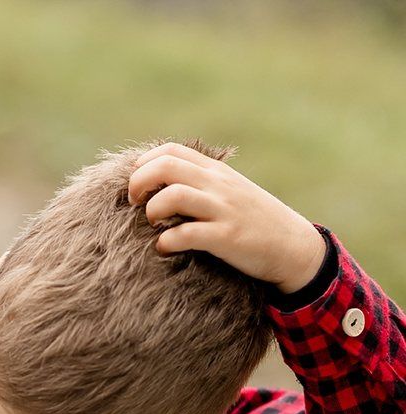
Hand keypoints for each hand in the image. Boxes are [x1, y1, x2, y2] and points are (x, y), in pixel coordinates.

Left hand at [128, 142, 326, 293]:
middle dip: (139, 183)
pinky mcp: (227, 237)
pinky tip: (165, 248)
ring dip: (152, 211)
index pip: (172, 151)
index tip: (137, 186)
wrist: (292, 246)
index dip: (145, 163)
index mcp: (216, 172)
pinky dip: (166, 242)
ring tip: (153, 225)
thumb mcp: (230, 192)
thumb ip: (202, 184)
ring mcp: (223, 210)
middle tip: (134, 205)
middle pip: (166, 167)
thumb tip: (163, 187)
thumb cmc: (254, 222)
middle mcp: (217, 185)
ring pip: (173, 196)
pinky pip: (187, 234)